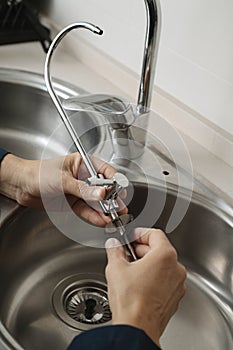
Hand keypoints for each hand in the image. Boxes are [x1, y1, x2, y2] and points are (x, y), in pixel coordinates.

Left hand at [0, 153, 126, 225]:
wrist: (21, 186)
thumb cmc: (38, 173)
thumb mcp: (63, 180)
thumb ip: (83, 189)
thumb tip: (101, 194)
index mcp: (84, 163)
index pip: (106, 172)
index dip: (114, 182)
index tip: (120, 192)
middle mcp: (84, 177)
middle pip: (103, 189)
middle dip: (112, 199)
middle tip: (120, 209)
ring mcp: (79, 191)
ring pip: (96, 202)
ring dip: (105, 211)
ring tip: (114, 218)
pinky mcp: (74, 203)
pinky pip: (87, 211)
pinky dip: (94, 216)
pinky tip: (102, 220)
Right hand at [105, 228, 186, 346]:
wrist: (137, 328)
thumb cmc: (131, 301)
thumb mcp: (116, 268)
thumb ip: (115, 250)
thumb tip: (114, 245)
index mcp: (165, 255)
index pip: (155, 234)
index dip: (140, 233)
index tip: (131, 237)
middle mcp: (176, 268)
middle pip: (159, 249)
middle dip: (141, 249)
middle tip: (127, 253)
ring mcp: (177, 284)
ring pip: (163, 265)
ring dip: (148, 264)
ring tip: (131, 271)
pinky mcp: (175, 297)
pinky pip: (165, 280)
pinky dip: (154, 278)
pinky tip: (139, 284)